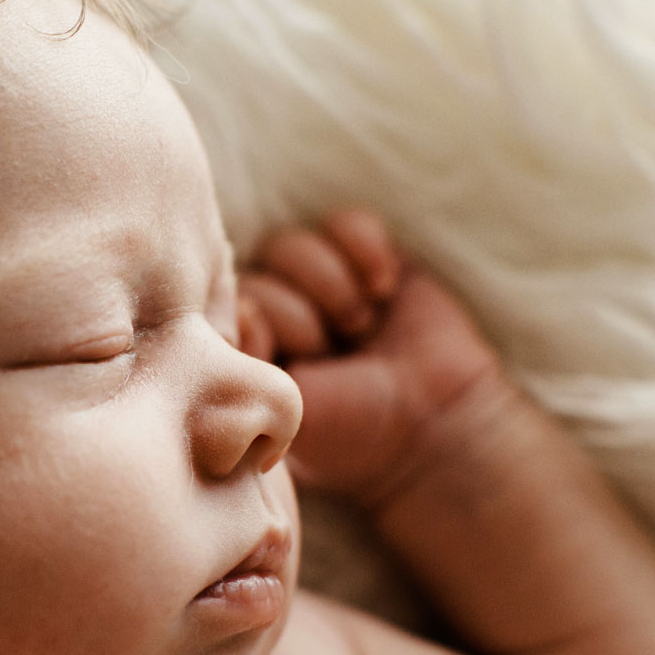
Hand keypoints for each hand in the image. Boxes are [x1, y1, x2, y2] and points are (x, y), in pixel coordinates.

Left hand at [237, 210, 501, 503]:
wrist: (431, 425)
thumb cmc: (351, 430)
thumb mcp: (285, 411)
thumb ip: (250, 360)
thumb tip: (241, 303)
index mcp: (248, 345)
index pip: (224, 300)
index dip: (257, 318)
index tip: (293, 356)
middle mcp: (277, 308)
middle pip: (254, 270)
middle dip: (298, 314)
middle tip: (331, 350)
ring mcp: (319, 281)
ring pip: (293, 244)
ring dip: (331, 287)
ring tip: (360, 326)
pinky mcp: (366, 258)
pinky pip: (345, 225)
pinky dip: (364, 251)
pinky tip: (384, 288)